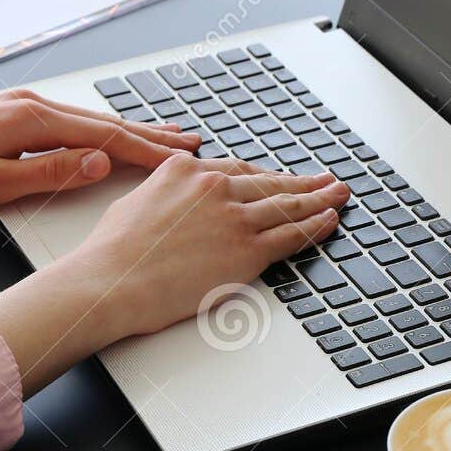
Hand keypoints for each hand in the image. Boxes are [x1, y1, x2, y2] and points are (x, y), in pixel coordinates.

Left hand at [0, 90, 199, 211]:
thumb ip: (52, 172)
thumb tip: (101, 161)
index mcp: (33, 121)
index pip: (106, 136)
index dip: (147, 150)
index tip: (180, 160)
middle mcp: (32, 106)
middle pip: (104, 122)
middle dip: (150, 134)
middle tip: (189, 141)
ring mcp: (20, 106)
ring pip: (88, 120)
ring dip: (128, 129)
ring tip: (161, 136)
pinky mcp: (9, 113)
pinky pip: (68, 120)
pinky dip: (98, 128)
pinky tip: (106, 134)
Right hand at [0, 157, 349, 392]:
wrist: (112, 280)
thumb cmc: (115, 250)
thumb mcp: (138, 199)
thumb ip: (169, 193)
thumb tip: (180, 200)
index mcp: (188, 170)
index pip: (240, 170)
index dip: (267, 176)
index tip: (281, 178)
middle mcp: (215, 186)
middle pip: (270, 183)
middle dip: (302, 183)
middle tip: (326, 181)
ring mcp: (234, 217)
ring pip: (286, 206)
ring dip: (318, 200)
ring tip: (337, 196)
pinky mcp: (246, 249)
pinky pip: (289, 235)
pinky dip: (313, 227)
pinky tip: (328, 220)